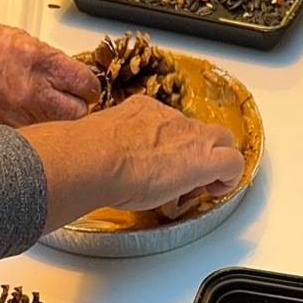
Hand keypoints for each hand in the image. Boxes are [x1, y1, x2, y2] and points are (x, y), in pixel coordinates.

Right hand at [0, 18, 99, 124]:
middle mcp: (31, 92)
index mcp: (37, 61)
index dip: (90, 85)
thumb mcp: (21, 38)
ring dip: (60, 121)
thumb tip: (73, 76)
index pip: (86, 84)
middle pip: (80, 113)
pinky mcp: (7, 131)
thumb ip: (51, 60)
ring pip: (60, 130)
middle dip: (80, 106)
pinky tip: (31, 118)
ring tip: (51, 109)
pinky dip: (39, 130)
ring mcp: (19, 115)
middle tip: (74, 99)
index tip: (87, 85)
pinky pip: (36, 136)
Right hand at [29, 98, 244, 226]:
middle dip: (204, 148)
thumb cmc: (88, 152)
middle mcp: (170, 120)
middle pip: (203, 127)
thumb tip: (70, 161)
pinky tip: (217, 190)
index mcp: (143, 112)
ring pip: (223, 141)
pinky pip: (232, 163)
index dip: (174, 143)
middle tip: (195, 174)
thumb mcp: (93, 141)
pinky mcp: (203, 158)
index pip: (168, 122)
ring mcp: (190, 137)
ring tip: (207, 185)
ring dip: (218, 163)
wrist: (97, 156)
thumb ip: (93, 147)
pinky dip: (230, 178)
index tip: (166, 160)